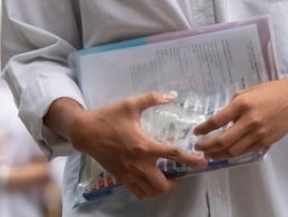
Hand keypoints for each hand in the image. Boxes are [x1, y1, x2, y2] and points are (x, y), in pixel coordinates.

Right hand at [68, 91, 206, 199]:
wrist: (85, 132)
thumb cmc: (109, 117)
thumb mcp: (131, 104)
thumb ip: (152, 98)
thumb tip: (172, 95)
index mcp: (144, 145)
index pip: (173, 154)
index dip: (191, 159)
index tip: (203, 163)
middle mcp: (139, 164)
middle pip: (162, 184)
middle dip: (175, 182)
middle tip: (180, 174)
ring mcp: (129, 173)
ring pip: (150, 192)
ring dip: (162, 189)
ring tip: (167, 180)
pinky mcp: (121, 178)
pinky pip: (137, 192)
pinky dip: (147, 191)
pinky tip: (150, 181)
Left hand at [192, 72, 287, 160]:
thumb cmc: (271, 91)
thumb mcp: (249, 91)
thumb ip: (235, 103)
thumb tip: (222, 116)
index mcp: (242, 104)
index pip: (217, 120)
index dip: (204, 129)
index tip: (196, 132)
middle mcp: (249, 120)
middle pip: (222, 140)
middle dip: (207, 146)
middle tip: (199, 147)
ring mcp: (258, 133)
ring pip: (233, 150)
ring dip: (218, 154)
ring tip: (209, 154)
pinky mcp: (265, 141)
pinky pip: (245, 151)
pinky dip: (233, 154)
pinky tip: (226, 153)